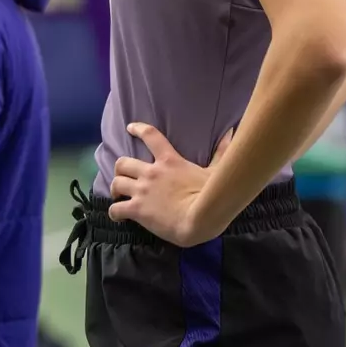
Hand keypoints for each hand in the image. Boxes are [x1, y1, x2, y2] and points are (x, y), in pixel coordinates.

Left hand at [109, 124, 233, 246]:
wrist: (200, 219)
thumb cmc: (210, 195)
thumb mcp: (216, 170)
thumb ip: (221, 152)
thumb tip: (231, 133)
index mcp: (169, 161)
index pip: (150, 136)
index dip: (138, 129)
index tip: (130, 127)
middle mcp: (151, 173)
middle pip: (123, 163)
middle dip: (120, 169)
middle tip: (123, 177)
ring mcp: (142, 191)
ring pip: (116, 183)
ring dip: (115, 189)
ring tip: (117, 195)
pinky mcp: (137, 209)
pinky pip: (116, 209)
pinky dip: (114, 212)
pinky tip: (117, 216)